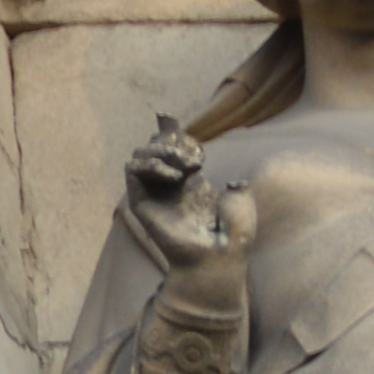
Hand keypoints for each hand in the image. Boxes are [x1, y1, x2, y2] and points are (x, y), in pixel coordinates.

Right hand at [132, 131, 256, 282]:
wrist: (219, 255)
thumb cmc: (233, 233)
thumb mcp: (240, 199)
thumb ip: (234, 182)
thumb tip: (232, 180)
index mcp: (189, 182)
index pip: (171, 147)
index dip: (170, 130)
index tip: (171, 118)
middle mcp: (168, 186)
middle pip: (153, 146)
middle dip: (170, 141)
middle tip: (192, 159)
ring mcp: (154, 194)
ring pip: (139, 156)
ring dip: (160, 151)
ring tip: (182, 166)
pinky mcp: (141, 204)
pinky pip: (132, 172)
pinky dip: (150, 165)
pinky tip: (172, 176)